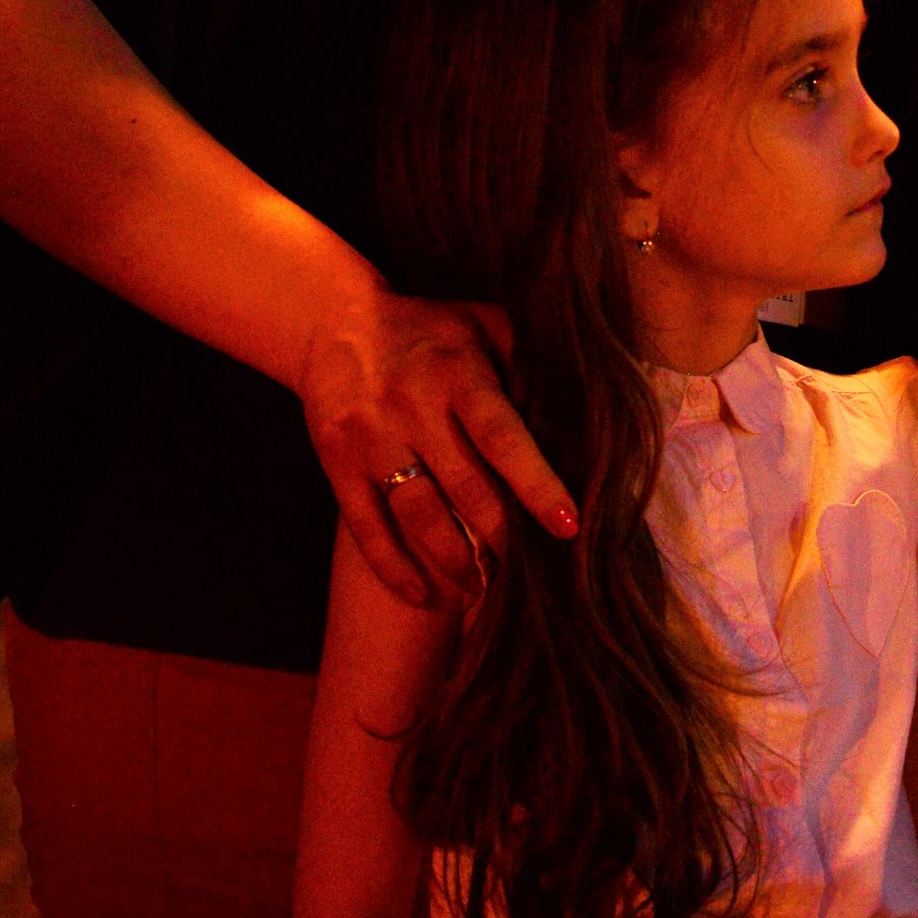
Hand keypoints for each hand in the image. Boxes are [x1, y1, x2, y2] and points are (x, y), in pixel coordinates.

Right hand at [300, 280, 576, 605]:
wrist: (334, 322)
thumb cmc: (430, 329)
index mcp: (457, 372)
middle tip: (535, 578)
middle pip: (465, 489)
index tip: (568, 526)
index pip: (502, 437)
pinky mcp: (336, 463)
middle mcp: (413, 406)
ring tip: (484, 588)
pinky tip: (423, 596)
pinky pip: (366, 528)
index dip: (536, 484)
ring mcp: (371, 438)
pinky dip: (394, 568)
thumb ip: (528, 359)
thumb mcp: (482, 322)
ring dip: (456, 561)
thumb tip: (583, 406)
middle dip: (503, 540)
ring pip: (418, 516)